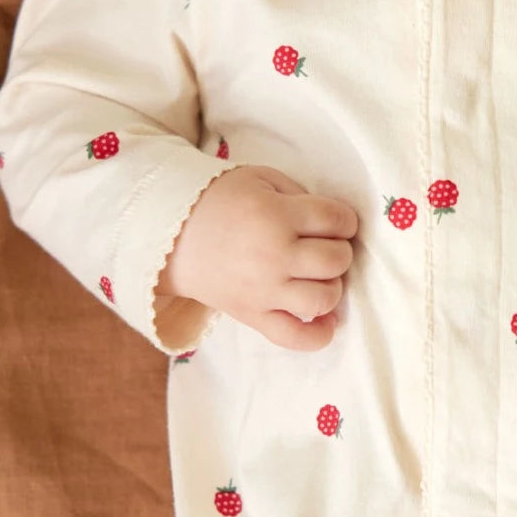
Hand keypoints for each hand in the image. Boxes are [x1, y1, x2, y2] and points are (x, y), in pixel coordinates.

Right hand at [156, 165, 358, 351]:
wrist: (170, 235)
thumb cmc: (220, 201)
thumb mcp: (261, 179)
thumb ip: (300, 194)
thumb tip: (334, 222)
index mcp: (276, 215)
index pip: (337, 220)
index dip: (345, 220)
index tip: (337, 221)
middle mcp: (273, 255)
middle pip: (336, 260)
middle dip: (340, 249)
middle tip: (324, 245)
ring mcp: (263, 290)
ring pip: (324, 298)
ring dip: (332, 286)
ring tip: (317, 276)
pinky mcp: (252, 316)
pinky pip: (294, 337)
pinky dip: (318, 335)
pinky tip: (326, 321)